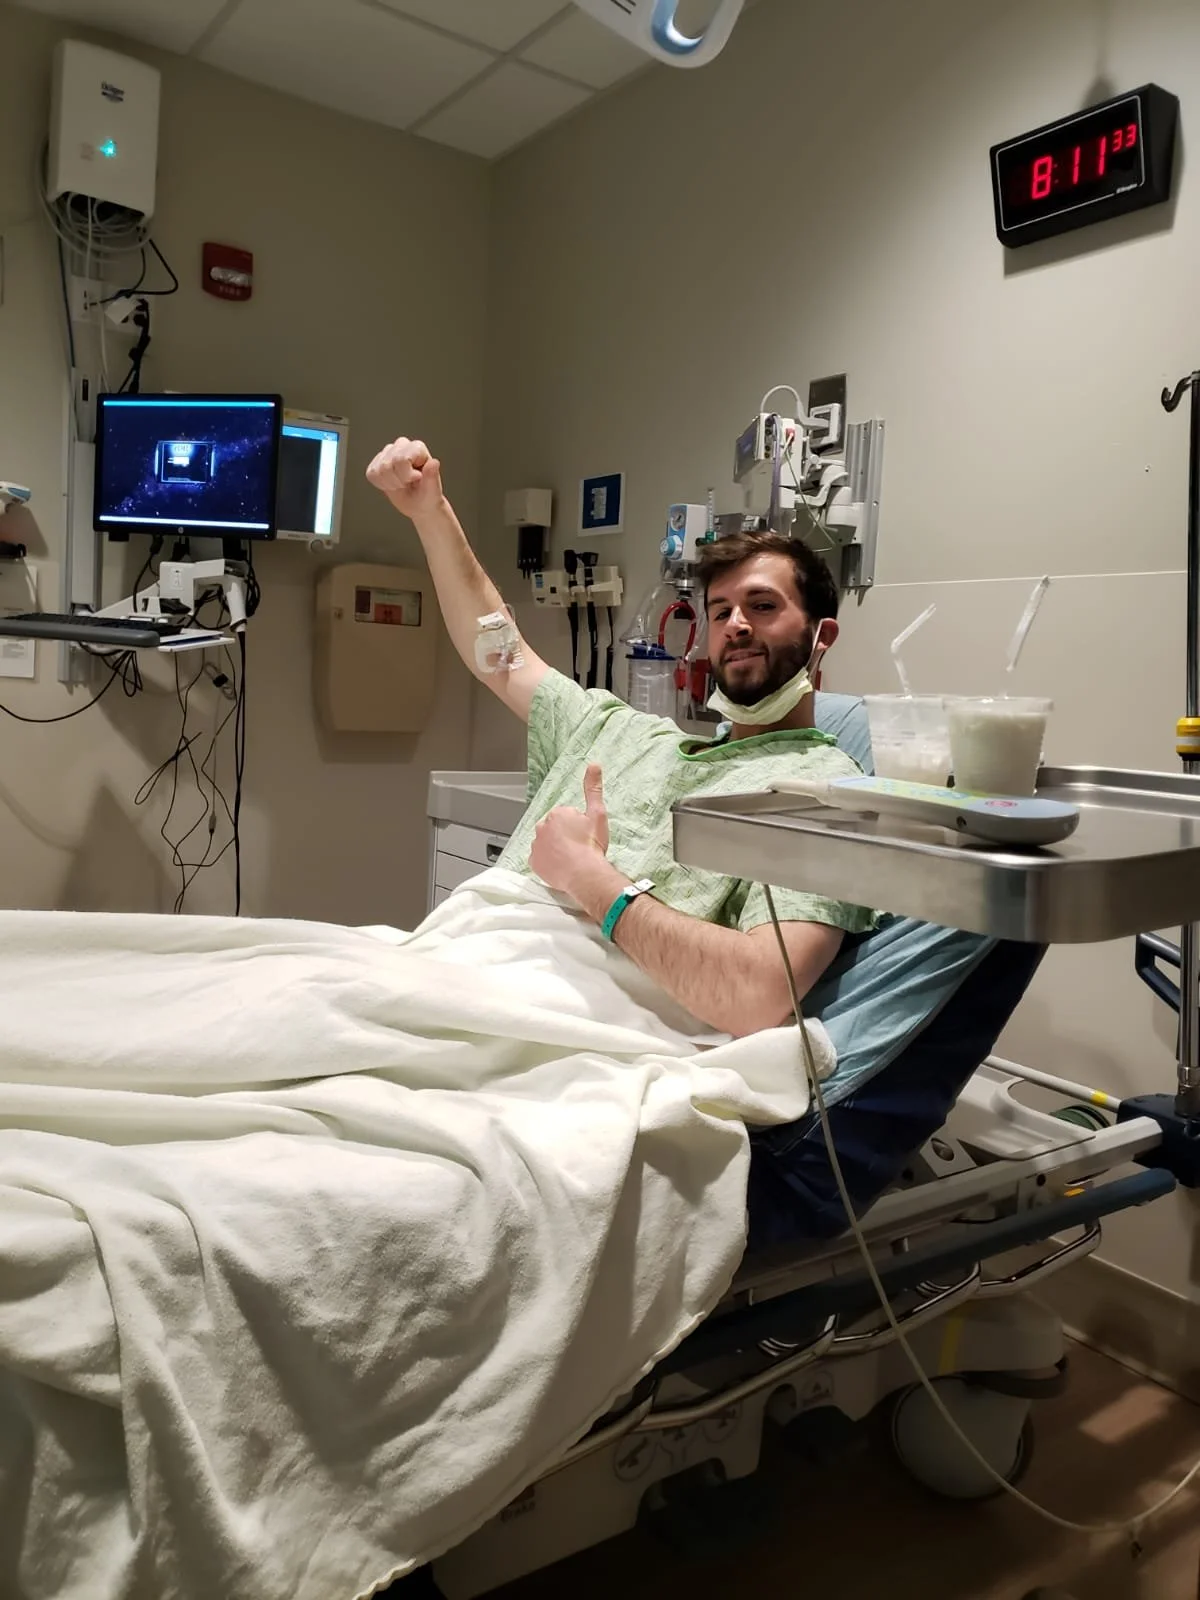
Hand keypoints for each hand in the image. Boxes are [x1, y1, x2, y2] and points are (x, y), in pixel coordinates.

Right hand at [366, 437, 444, 520]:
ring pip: (379, 470)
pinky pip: (371, 474)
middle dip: (398, 481)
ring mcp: (388, 453)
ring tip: (401, 485)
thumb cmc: (428, 496)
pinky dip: (381, 485)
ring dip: (390, 484)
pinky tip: (392, 485)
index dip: (406, 475)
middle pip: (388, 464)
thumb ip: (432, 476)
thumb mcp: (433, 490)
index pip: (401, 458)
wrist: (420, 505)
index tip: (416, 480)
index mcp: (417, 448)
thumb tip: (434, 462)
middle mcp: (402, 445)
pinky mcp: (377, 462)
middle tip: (408, 484)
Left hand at [529, 764, 610, 899]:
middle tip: (578, 847)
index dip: (577, 827)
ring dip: (555, 849)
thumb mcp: (597, 814)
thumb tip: (593, 765)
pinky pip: (540, 860)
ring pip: (546, 844)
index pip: (566, 817)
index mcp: (557, 813)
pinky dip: (548, 862)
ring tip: (571, 858)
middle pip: (554, 830)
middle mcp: (542, 826)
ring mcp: (536, 845)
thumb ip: (593, 788)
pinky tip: (560, 866)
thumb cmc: (592, 845)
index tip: (584, 836)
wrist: (585, 874)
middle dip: (564, 836)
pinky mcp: (533, 862)